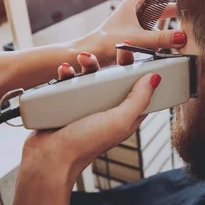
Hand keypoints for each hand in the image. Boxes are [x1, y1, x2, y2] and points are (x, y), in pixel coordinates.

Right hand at [20, 48, 156, 182]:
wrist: (48, 158)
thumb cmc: (86, 144)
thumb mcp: (119, 120)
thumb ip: (138, 100)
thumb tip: (156, 78)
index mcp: (124, 114)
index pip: (137, 88)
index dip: (140, 69)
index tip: (138, 52)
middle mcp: (106, 109)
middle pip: (114, 77)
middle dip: (113, 61)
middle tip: (115, 46)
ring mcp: (85, 106)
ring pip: (90, 76)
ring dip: (87, 63)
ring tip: (82, 58)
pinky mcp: (65, 103)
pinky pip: (68, 82)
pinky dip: (66, 73)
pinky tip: (64, 70)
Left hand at [79, 0, 185, 65]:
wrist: (91, 53)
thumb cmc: (106, 41)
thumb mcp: (138, 39)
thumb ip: (161, 38)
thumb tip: (181, 37)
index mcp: (133, 3)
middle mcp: (132, 11)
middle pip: (158, 8)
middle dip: (172, 13)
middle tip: (189, 15)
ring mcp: (131, 23)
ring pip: (154, 22)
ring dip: (165, 27)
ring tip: (180, 30)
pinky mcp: (130, 35)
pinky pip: (149, 33)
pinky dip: (158, 37)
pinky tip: (164, 45)